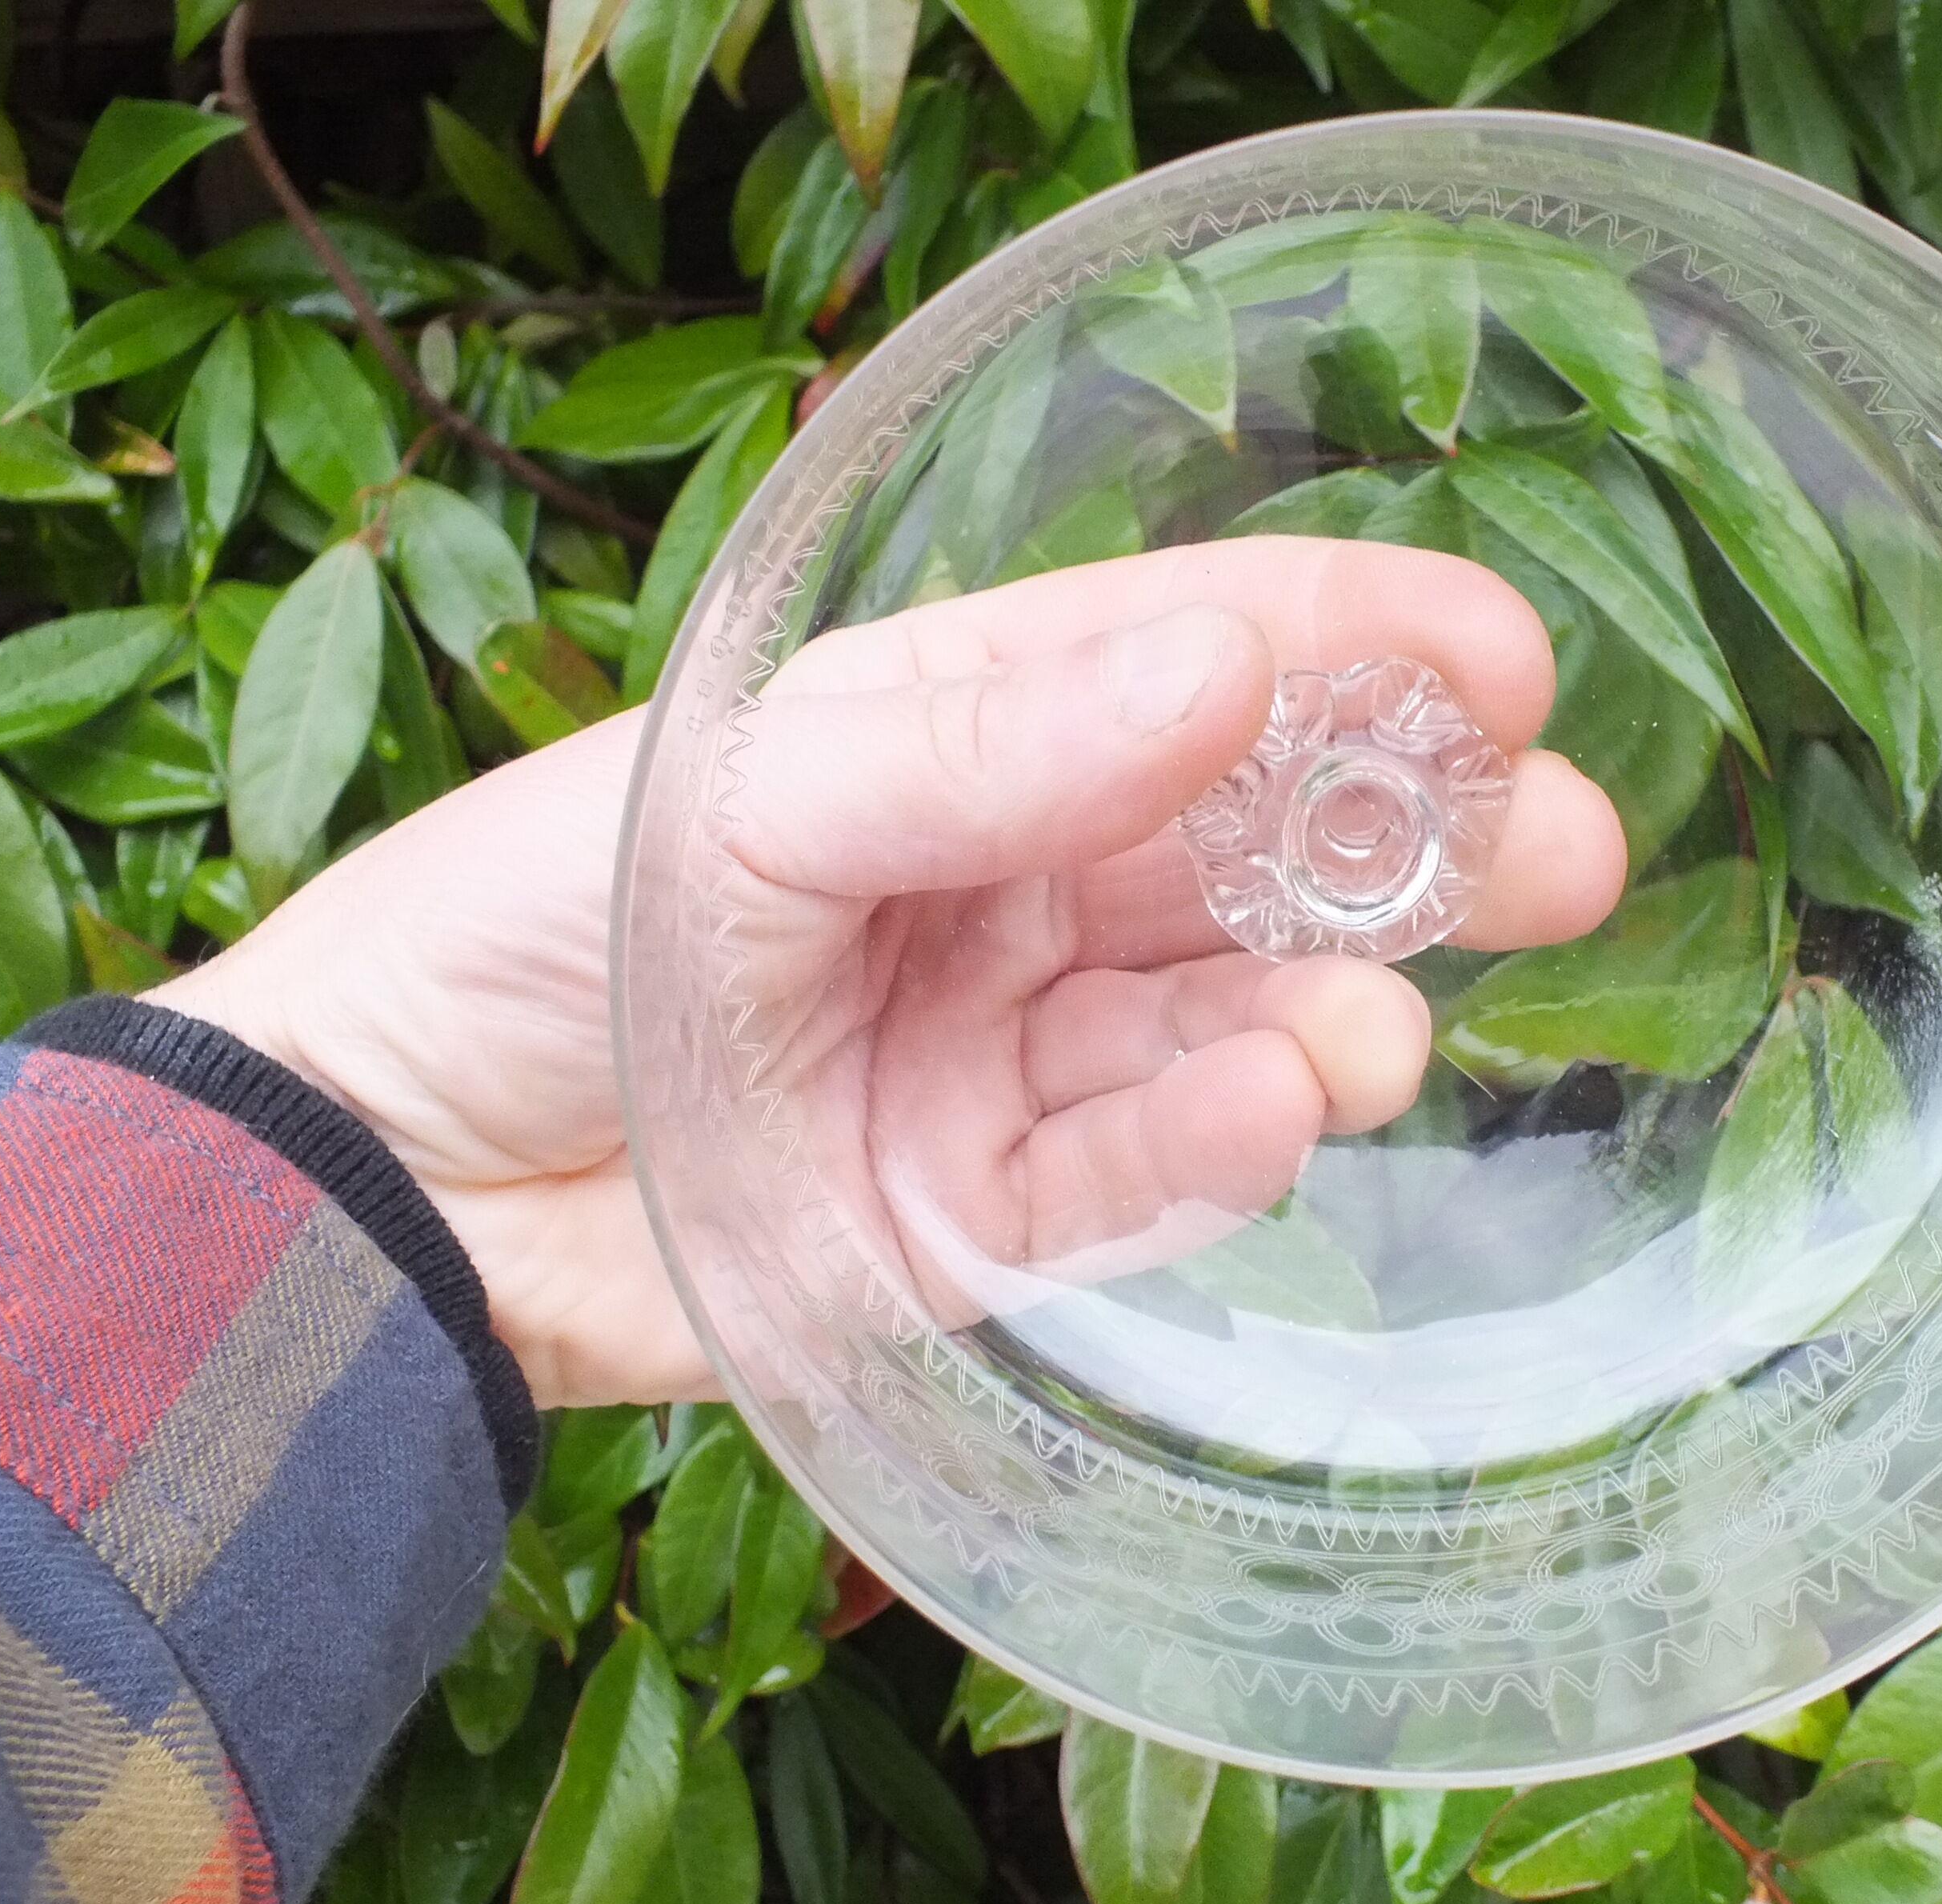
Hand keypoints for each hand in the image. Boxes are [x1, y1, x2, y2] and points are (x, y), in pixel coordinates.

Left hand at [153, 538, 1625, 1404]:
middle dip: (1416, 843)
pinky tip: (1273, 1105)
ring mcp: (1006, 1054)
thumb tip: (1227, 667)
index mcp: (951, 734)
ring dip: (1319, 1013)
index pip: (1191, 660)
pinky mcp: (983, 1216)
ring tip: (1372, 1029)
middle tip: (1560, 849)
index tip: (1506, 662)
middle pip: (1257, 846)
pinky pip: (1128, 1177)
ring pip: (1220, 1018)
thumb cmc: (519, 925)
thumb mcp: (739, 794)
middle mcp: (1008, 885)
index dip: (1356, 649)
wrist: (381, 1182)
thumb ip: (978, 746)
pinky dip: (1206, 1146)